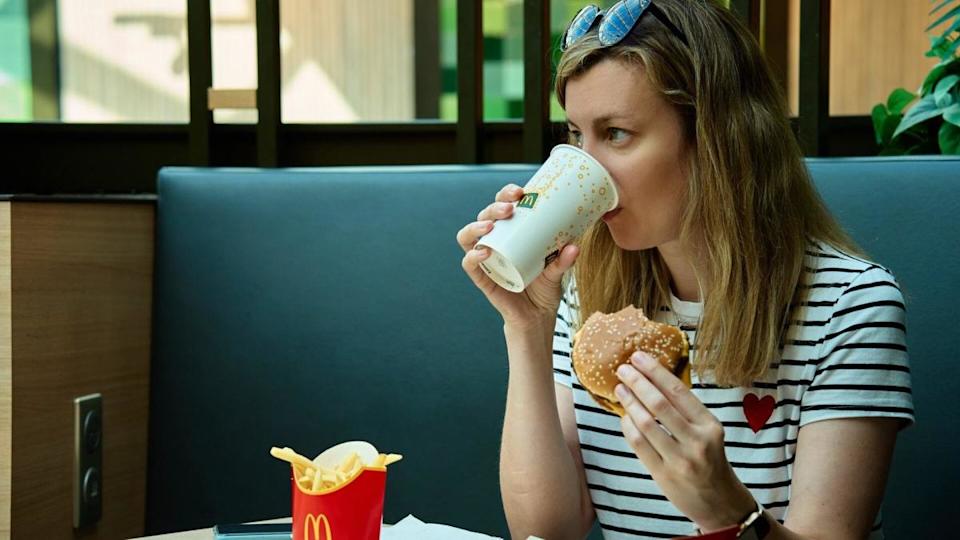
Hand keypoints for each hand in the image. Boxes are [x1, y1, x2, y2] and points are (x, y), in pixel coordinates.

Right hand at [456, 183, 578, 330]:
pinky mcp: (482, 278)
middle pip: (485, 216)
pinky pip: (469, 264)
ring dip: (476, 226)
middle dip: (495, 206)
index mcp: (511, 233)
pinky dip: (473, 256)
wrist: (537, 318)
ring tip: (491, 225)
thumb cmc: (545, 288)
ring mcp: (485, 260)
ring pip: (468, 236)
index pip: (503, 206)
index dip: (507, 194)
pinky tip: (484, 252)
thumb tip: (575, 245)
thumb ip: (564, 260)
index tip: (521, 191)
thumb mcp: (557, 271)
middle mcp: (495, 242)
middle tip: (511, 207)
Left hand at [614, 351, 755, 531]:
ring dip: (629, 402)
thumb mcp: (708, 434)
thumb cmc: (711, 462)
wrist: (720, 504)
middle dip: (638, 382)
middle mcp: (697, 441)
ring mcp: (680, 459)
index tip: (639, 357)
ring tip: (620, 388)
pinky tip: (624, 416)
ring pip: (646, 423)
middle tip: (623, 368)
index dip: (656, 371)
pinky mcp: (664, 474)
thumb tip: (652, 382)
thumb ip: (686, 413)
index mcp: (710, 425)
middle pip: (660, 404)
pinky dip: (628, 426)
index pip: (679, 391)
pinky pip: (639, 444)